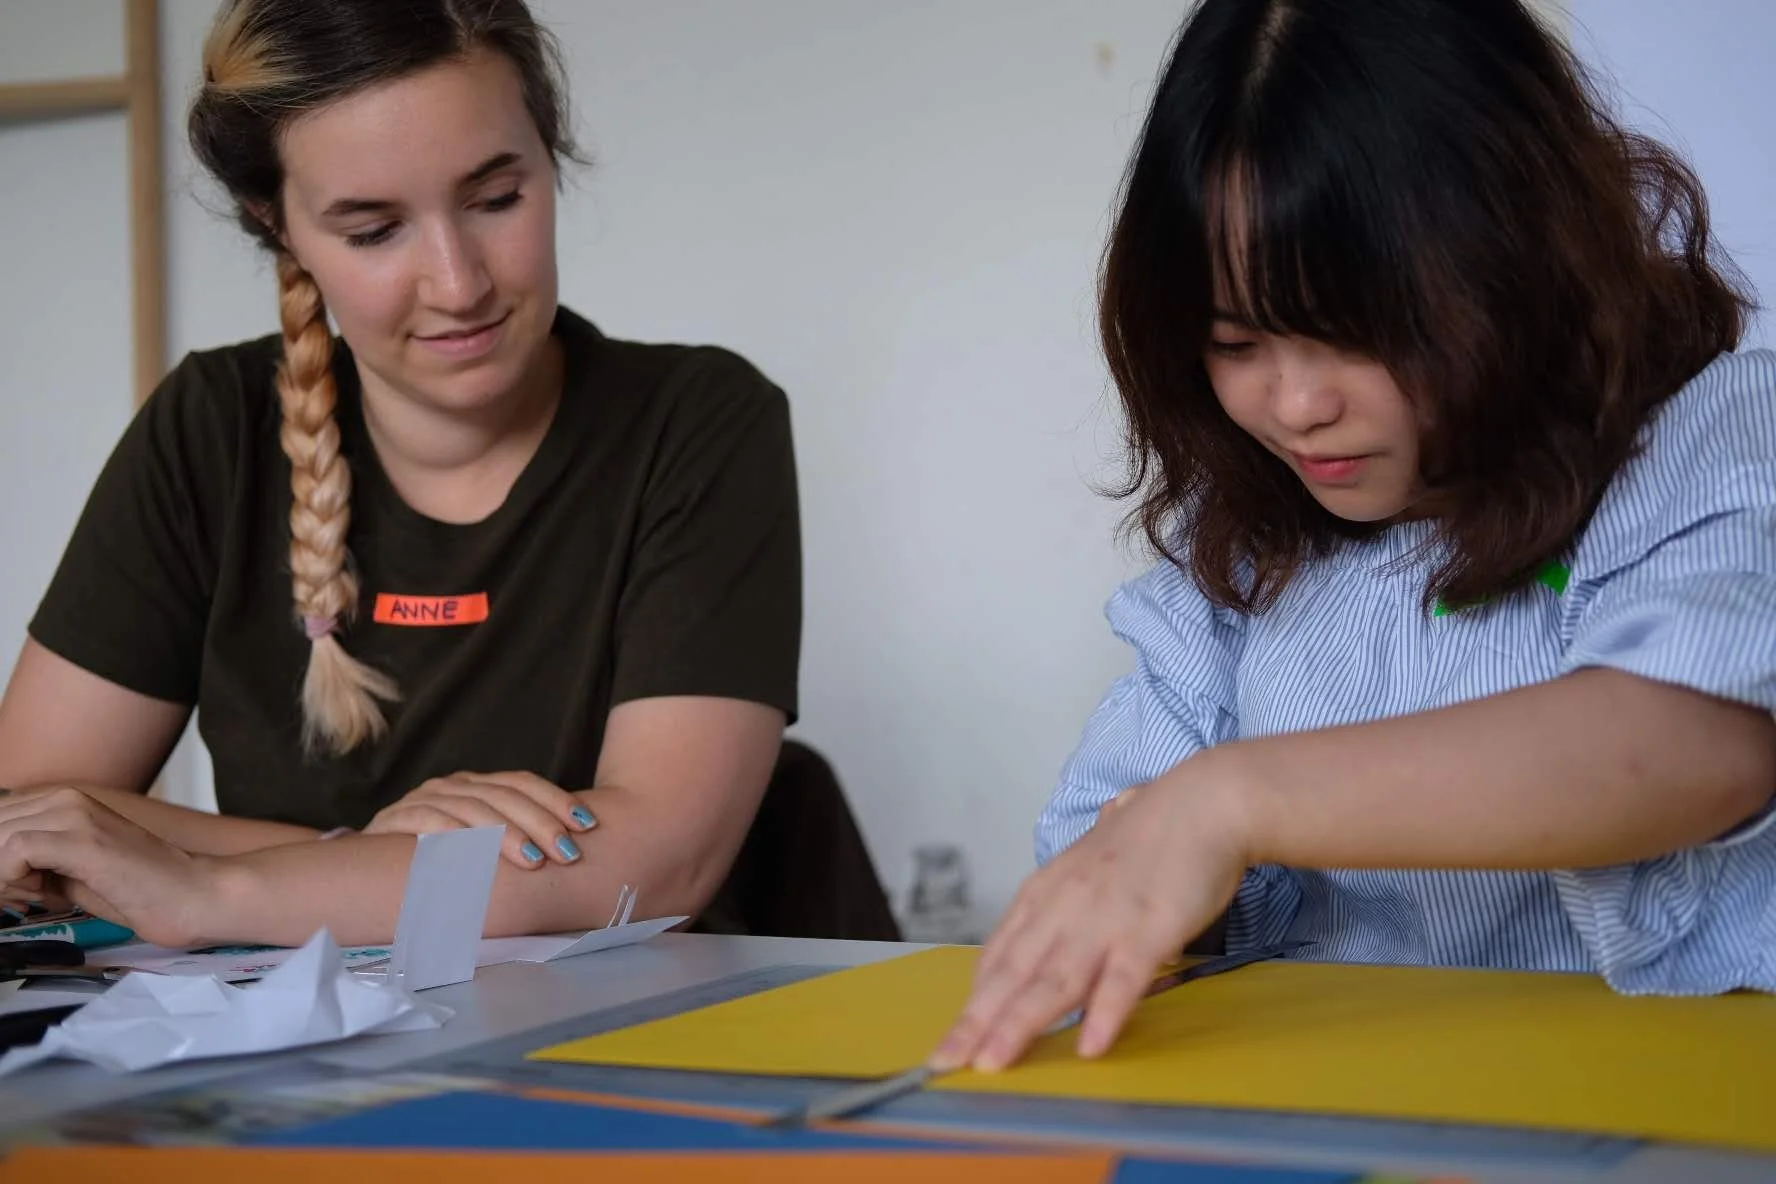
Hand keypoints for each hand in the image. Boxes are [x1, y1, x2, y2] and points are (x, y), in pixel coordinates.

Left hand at [0, 787, 216, 946]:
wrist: (192, 894)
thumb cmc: (140, 889)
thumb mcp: (71, 872)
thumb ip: (33, 864)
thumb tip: (0, 872)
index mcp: (62, 801)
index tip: (7, 886)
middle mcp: (66, 799)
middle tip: (14, 895)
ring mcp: (76, 815)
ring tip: (20, 898)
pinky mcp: (84, 840)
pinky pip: (15, 850)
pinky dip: (7, 878)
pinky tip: (32, 895)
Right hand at [364, 771, 595, 869]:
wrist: (365, 865)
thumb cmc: (437, 858)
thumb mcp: (480, 844)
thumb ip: (515, 840)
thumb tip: (571, 851)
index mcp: (479, 784)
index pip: (523, 782)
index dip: (557, 801)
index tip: (588, 825)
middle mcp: (454, 785)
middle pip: (505, 796)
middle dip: (541, 824)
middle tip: (568, 852)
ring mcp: (425, 798)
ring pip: (473, 809)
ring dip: (506, 835)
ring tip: (534, 861)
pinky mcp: (397, 819)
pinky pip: (430, 823)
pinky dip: (457, 837)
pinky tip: (480, 857)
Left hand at [933, 756, 1255, 1072]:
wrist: (1201, 804)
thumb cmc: (1147, 840)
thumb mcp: (1086, 871)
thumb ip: (1063, 908)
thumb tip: (1044, 940)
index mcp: (1045, 893)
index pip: (999, 955)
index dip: (974, 1000)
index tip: (952, 1036)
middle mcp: (1064, 907)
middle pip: (1013, 972)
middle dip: (977, 1021)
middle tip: (946, 1061)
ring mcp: (1104, 919)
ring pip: (1055, 980)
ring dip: (1021, 1024)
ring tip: (993, 1061)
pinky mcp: (1149, 928)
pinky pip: (1124, 978)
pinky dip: (1106, 1013)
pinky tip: (1090, 1046)